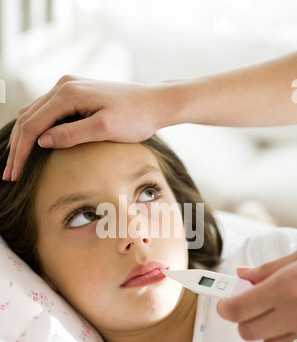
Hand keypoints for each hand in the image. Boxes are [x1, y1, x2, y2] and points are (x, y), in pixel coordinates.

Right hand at [3, 75, 165, 180]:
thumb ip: (72, 134)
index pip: (33, 124)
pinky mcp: (75, 94)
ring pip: (34, 113)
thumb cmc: (135, 117)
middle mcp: (64, 85)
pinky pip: (47, 111)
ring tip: (16, 162)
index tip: (14, 173)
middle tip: (9, 173)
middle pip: (28, 117)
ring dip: (23, 138)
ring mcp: (69, 87)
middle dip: (17, 147)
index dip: (21, 151)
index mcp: (69, 94)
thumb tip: (42, 141)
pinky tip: (32, 144)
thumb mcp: (105, 129)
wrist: (155, 103)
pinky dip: (35, 128)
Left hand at [217, 250, 296, 341]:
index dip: (225, 307)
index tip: (223, 304)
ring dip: (268, 336)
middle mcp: (294, 314)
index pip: (237, 308)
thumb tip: (242, 274)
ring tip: (283, 319)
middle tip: (260, 305)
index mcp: (286, 287)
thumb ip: (270, 269)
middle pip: (247, 331)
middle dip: (247, 318)